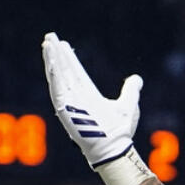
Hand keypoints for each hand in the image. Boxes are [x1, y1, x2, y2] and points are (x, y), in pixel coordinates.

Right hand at [41, 32, 142, 167]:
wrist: (115, 147)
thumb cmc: (121, 131)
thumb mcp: (129, 105)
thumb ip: (131, 90)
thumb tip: (136, 78)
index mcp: (89, 96)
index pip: (77, 73)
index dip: (70, 59)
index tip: (63, 44)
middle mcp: (77, 98)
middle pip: (65, 71)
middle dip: (57, 55)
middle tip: (49, 37)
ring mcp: (70, 103)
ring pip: (58, 77)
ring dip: (52, 59)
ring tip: (47, 43)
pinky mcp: (65, 109)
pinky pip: (56, 89)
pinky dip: (53, 74)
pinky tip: (50, 60)